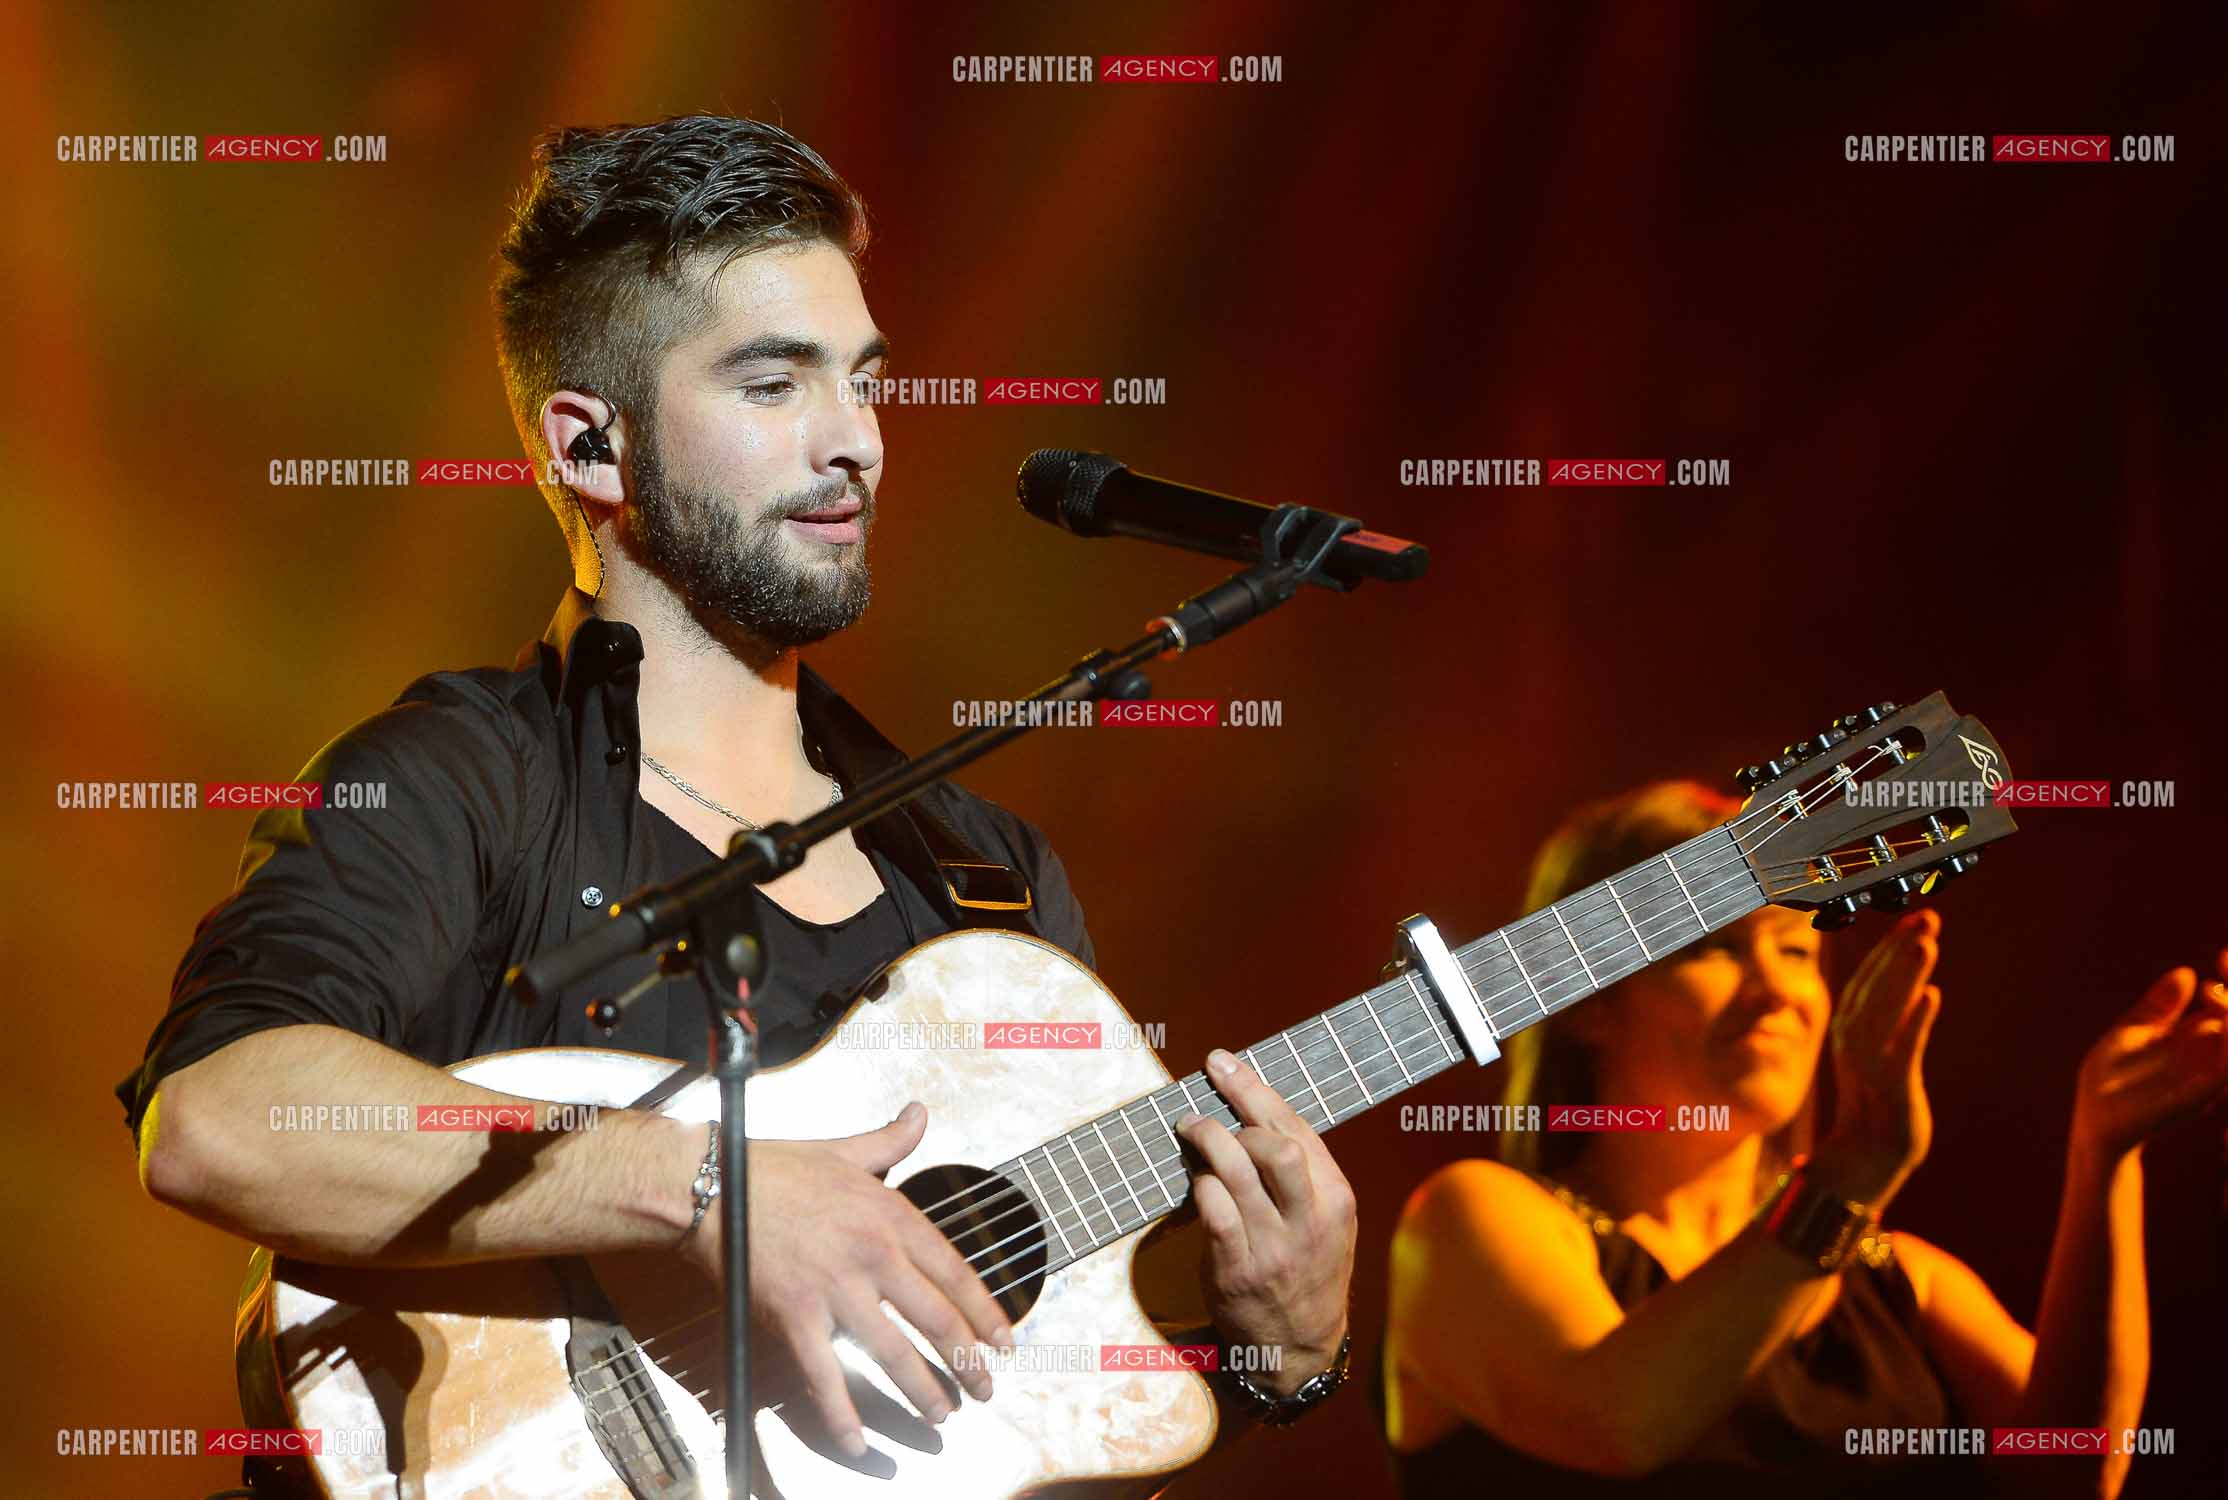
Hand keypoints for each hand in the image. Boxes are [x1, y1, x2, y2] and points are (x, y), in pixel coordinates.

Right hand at [688, 1104, 1012, 1456]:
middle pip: (936, 1319)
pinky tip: (859, 1442)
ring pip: (893, 1353)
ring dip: (922, 1391)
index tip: (1004, 1341)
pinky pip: (825, 1376)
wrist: (711, 1186)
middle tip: (985, 1391)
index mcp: (891, 1216)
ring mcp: (836, 1289)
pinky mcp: (796, 1315)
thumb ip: (890, 1141)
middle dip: (967, 1362)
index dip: (985, 1313)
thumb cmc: (776, 1168)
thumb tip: (920, 1114)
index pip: (955, 1273)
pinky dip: (843, 1415)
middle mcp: (873, 1254)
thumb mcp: (844, 1150)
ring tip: (942, 1416)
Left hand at [1176, 1049, 1355, 1397]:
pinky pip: (1214, 1212)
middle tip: (1206, 1107)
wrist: (1299, 1346)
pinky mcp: (1238, 1270)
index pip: (1298, 1130)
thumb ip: (1303, 1175)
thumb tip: (1252, 1111)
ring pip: (1238, 1173)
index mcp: (1336, 1200)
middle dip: (1235, 1113)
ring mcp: (1274, 1247)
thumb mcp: (1326, 1222)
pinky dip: (1200, 1185)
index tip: (1223, 1064)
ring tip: (1190, 1130)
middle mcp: (1309, 1220)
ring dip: (1207, 1141)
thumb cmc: (1307, 1270)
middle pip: (1276, 1147)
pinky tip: (1195, 1180)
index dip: (1255, 1090)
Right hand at [1811, 909, 1942, 1208]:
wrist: (1866, 1159)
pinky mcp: (1891, 1086)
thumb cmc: (1877, 1105)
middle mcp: (1853, 1039)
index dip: (1890, 947)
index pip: (1868, 978)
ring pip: (1887, 1008)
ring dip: (1906, 974)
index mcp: (1849, 1028)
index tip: (1913, 921)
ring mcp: (1870, 1062)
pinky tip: (1932, 996)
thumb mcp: (1879, 1054)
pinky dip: (1916, 1021)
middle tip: (1926, 918)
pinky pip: (1903, 1048)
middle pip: (1876, 984)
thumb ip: (1890, 1019)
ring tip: (1926, 943)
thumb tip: (1913, 983)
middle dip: (1900, 949)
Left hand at [2070, 949, 2227, 1163]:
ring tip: (2219, 994)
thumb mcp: (2131, 1034)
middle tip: (2223, 974)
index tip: (2224, 954)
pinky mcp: (2203, 1093)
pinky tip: (2220, 1019)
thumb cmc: (2108, 1081)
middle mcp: (2210, 1056)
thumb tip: (2186, 972)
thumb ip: (2158, 1007)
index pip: (2225, 1005)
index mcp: (2195, 1039)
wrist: (2095, 1125)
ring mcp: (2210, 1076)